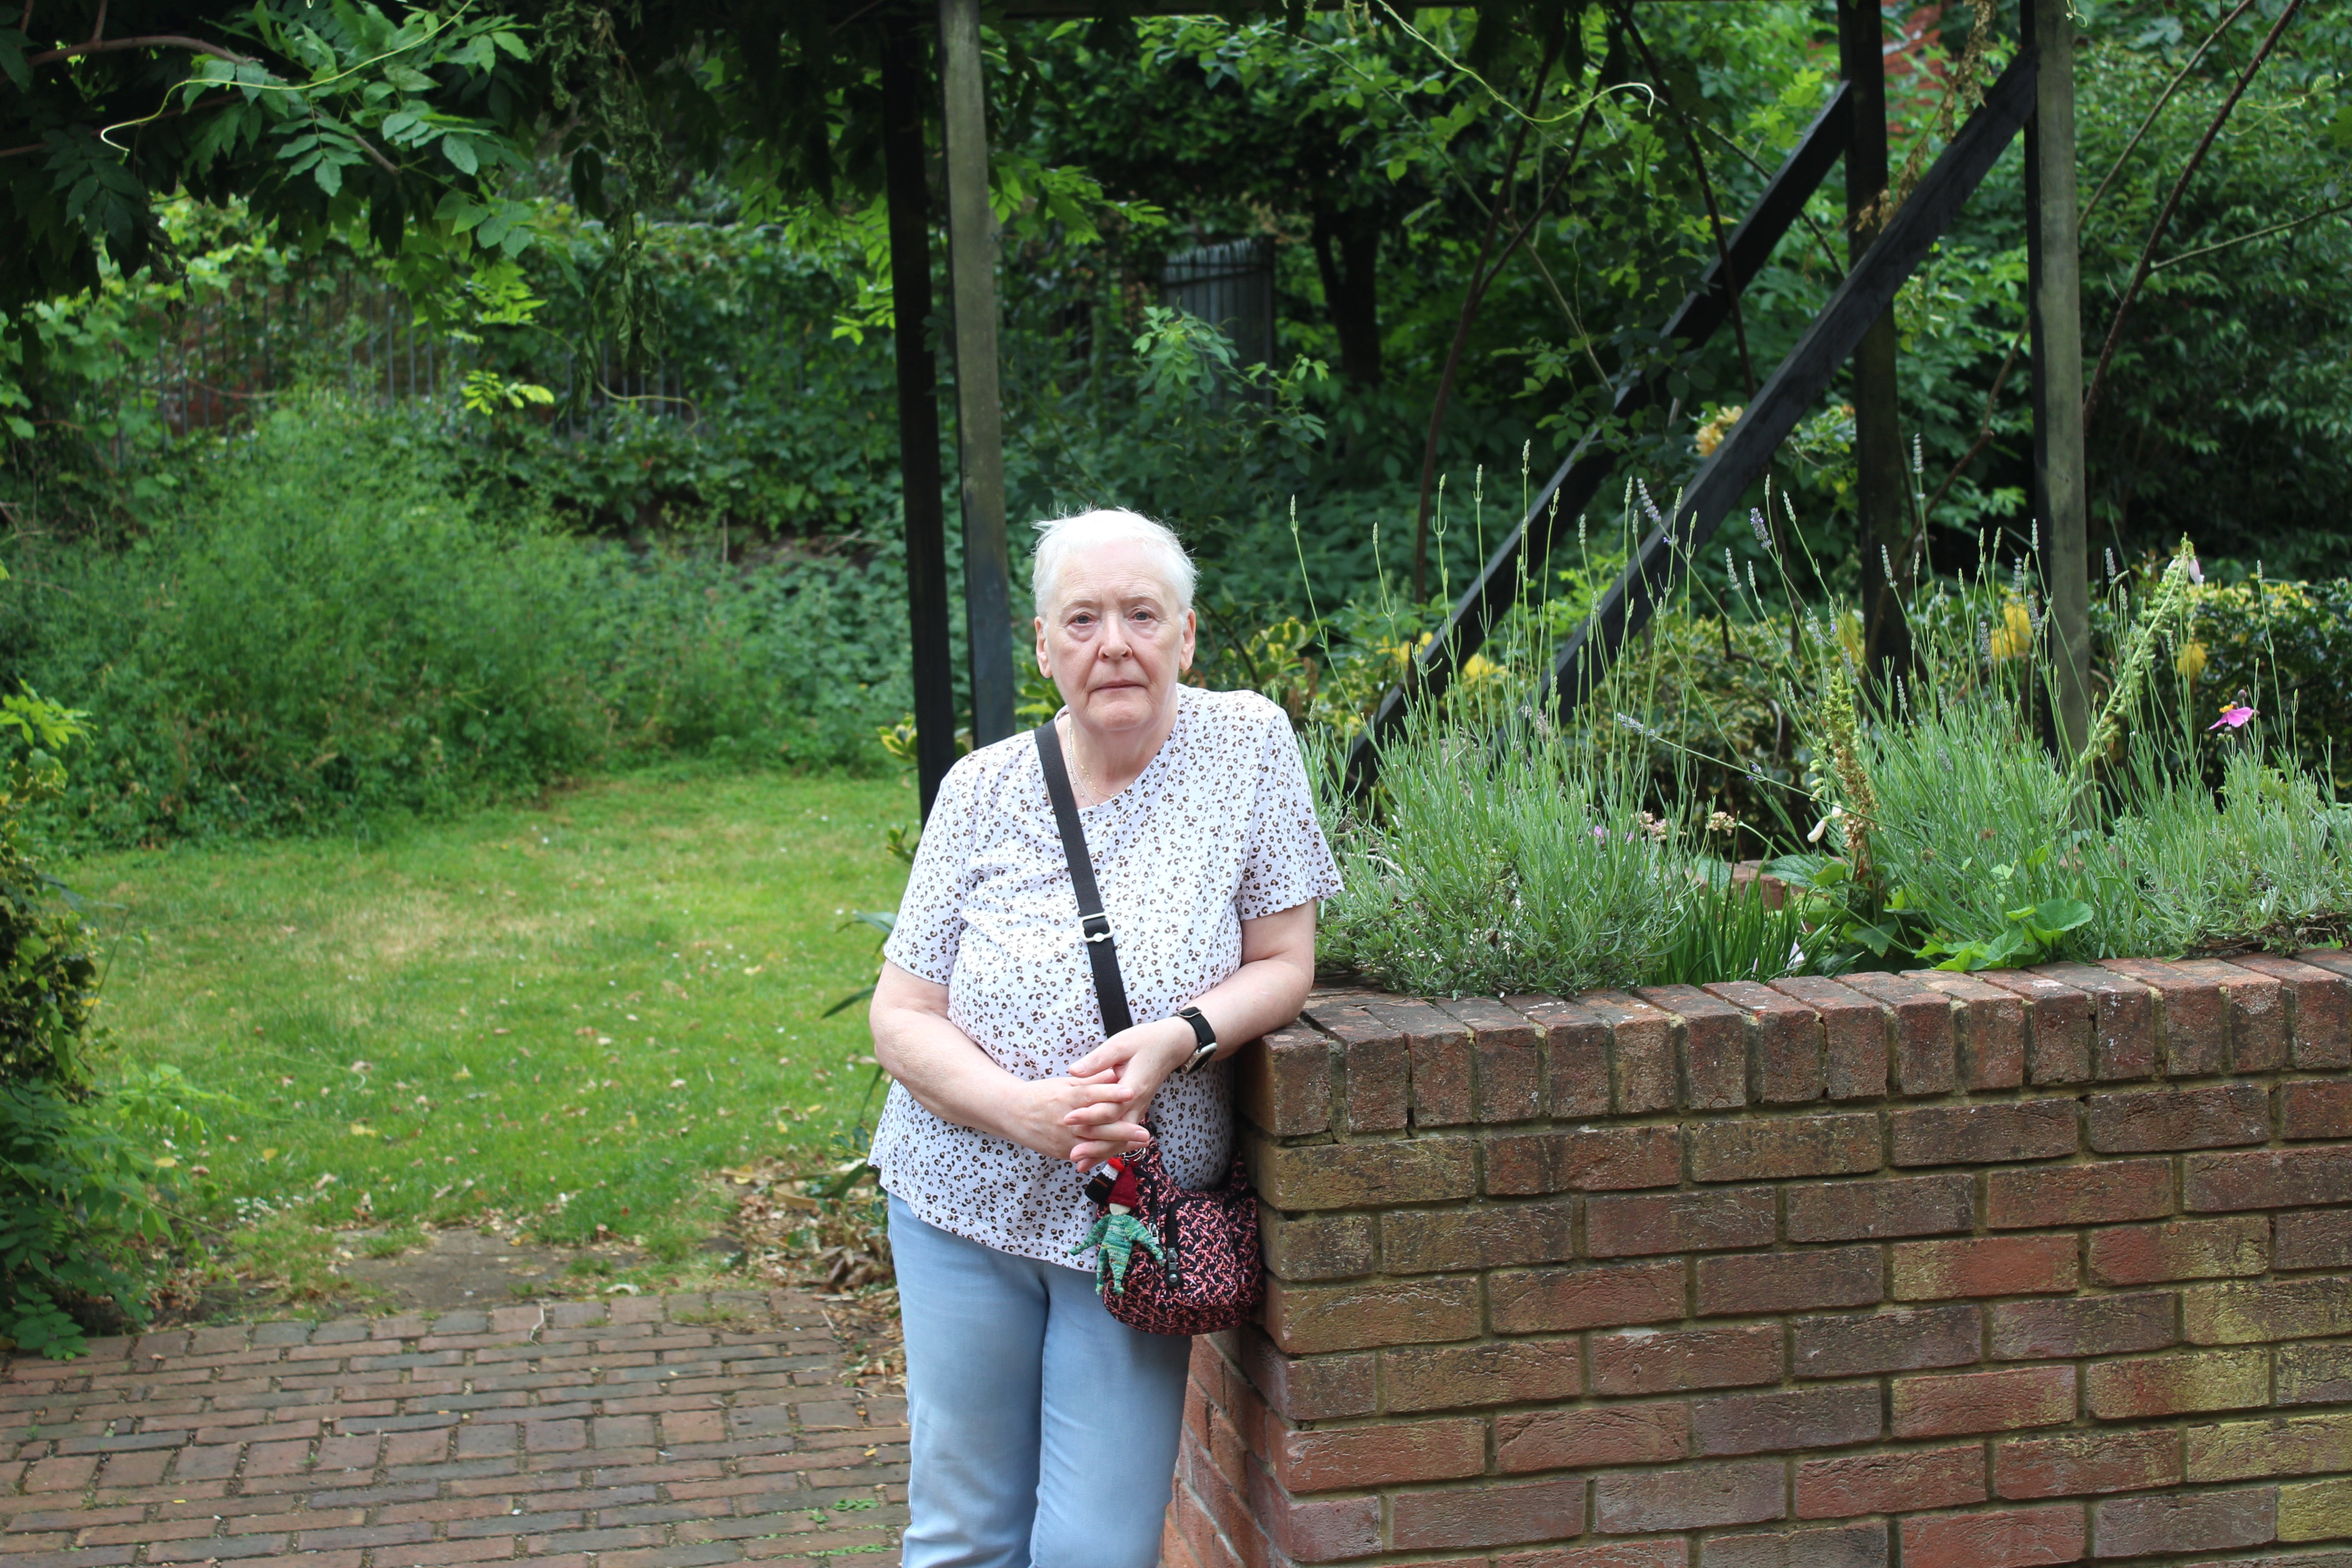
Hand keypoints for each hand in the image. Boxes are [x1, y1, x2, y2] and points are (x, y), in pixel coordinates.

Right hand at [1002, 1069, 1141, 1164]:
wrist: (1013, 1113)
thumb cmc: (1043, 1094)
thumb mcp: (1066, 1083)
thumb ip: (1091, 1080)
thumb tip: (1115, 1072)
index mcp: (1066, 1097)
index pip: (1091, 1095)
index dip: (1111, 1094)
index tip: (1131, 1092)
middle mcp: (1065, 1120)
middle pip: (1097, 1125)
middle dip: (1123, 1130)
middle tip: (1145, 1132)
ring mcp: (1062, 1139)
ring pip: (1094, 1144)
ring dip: (1119, 1145)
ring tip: (1139, 1143)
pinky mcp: (1060, 1151)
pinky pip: (1085, 1154)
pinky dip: (1104, 1153)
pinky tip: (1122, 1151)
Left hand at [1063, 1019, 1193, 1165]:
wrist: (1171, 1045)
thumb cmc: (1144, 1041)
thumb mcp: (1120, 1044)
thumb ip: (1098, 1060)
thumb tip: (1074, 1072)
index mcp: (1133, 1087)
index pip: (1110, 1109)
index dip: (1088, 1115)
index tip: (1067, 1119)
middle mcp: (1137, 1104)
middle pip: (1116, 1132)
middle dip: (1094, 1146)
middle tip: (1072, 1156)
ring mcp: (1138, 1110)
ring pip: (1120, 1138)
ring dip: (1101, 1152)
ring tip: (1080, 1163)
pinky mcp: (1136, 1111)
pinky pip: (1122, 1134)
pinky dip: (1108, 1146)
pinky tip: (1093, 1156)